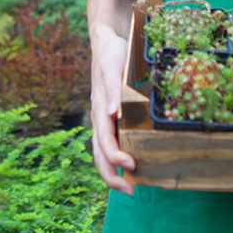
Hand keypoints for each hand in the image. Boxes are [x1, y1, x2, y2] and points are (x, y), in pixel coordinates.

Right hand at [90, 25, 135, 194]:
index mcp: (99, 110)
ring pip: (104, 151)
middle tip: (131, 191)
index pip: (104, 142)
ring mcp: (104, 118)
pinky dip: (118, 157)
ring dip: (114, 170)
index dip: (115, 157)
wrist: (107, 40)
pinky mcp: (111, 115)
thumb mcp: (113, 67)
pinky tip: (132, 163)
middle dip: (113, 175)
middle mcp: (100, 118)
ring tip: (131, 186)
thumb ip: (112, 89)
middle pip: (100, 154)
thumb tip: (111, 113)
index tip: (132, 166)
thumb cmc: (111, 53)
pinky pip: (111, 141)